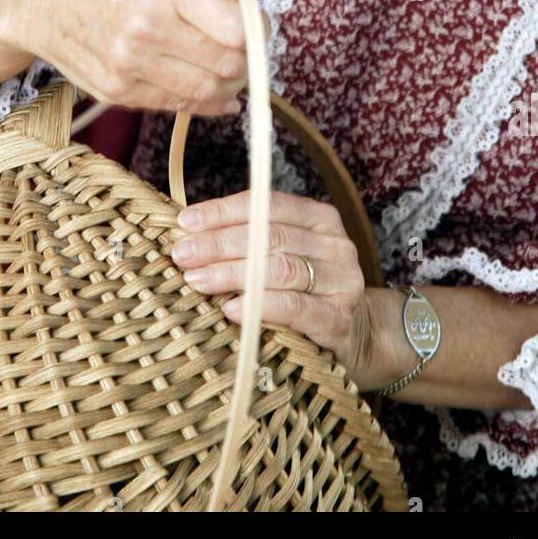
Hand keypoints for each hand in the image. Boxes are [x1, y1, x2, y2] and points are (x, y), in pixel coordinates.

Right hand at [0, 0, 268, 117]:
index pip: (235, 28)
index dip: (258, 31)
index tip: (257, 26)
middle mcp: (147, 27)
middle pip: (227, 64)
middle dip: (247, 61)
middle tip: (247, 52)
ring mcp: (129, 65)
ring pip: (206, 91)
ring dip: (229, 85)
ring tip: (230, 71)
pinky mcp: (117, 91)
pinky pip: (177, 105)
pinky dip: (205, 102)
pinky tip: (214, 93)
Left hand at [169, 190, 371, 382]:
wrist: (354, 334)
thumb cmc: (304, 290)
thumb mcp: (282, 256)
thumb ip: (247, 240)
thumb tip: (187, 232)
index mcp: (319, 217)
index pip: (267, 204)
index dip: (223, 210)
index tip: (185, 221)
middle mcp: (334, 243)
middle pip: (269, 235)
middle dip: (220, 243)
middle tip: (183, 254)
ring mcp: (341, 280)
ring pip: (280, 269)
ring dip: (232, 273)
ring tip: (197, 279)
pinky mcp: (338, 317)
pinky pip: (295, 307)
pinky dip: (260, 306)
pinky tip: (231, 309)